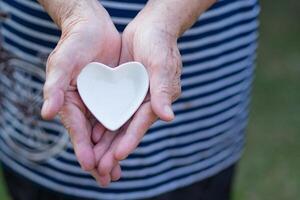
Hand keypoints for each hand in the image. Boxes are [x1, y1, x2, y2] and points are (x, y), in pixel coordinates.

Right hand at [40, 0, 122, 183]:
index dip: (82, 147)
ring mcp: (100, 102)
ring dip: (111, 151)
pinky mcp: (114, 96)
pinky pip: (119, 117)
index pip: (76, 129)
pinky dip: (122, 133)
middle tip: (107, 179)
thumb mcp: (63, 63)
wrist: (93, 27)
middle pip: (91, 137)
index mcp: (69, 101)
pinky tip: (128, 145)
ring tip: (118, 172)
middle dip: (98, 159)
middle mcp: (84, 106)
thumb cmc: (74, 43)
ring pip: (106, 132)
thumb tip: (46, 114)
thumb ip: (54, 87)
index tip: (89, 165)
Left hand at [92, 13, 182, 185]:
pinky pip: (113, 110)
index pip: (142, 123)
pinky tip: (91, 134)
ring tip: (94, 159)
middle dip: (115, 149)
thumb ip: (163, 90)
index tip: (117, 156)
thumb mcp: (160, 63)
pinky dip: (103, 123)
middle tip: (102, 168)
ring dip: (107, 141)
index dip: (130, 139)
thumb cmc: (159, 43)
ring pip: (119, 124)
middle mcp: (147, 102)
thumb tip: (169, 117)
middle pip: (129, 129)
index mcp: (158, 99)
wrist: (150, 28)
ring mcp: (134, 98)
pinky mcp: (124, 91)